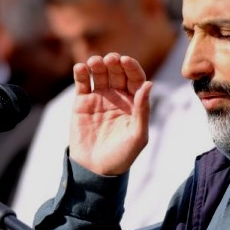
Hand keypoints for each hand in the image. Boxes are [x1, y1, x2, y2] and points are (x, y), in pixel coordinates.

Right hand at [68, 53, 151, 175]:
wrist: (95, 170)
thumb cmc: (121, 156)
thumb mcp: (137, 135)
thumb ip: (143, 110)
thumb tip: (149, 84)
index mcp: (134, 103)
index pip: (135, 79)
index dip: (132, 68)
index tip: (126, 60)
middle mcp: (117, 97)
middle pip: (117, 73)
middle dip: (114, 63)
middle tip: (111, 59)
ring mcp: (99, 98)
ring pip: (99, 74)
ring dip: (97, 65)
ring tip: (95, 62)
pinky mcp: (82, 102)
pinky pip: (82, 83)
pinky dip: (80, 73)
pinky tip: (80, 68)